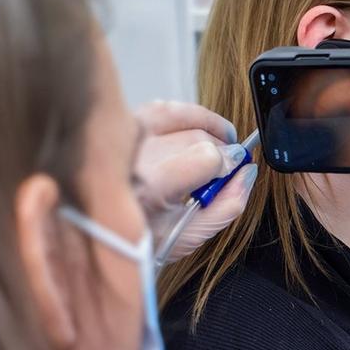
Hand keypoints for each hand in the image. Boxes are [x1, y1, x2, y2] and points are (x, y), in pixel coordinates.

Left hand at [133, 101, 256, 262]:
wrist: (101, 235)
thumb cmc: (142, 240)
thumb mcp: (189, 237)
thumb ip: (227, 205)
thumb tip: (248, 173)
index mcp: (150, 186)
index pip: (205, 156)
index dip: (229, 162)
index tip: (235, 171)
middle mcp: (133, 156)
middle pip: (196, 135)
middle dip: (220, 148)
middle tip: (226, 167)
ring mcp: (121, 138)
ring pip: (178, 113)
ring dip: (204, 124)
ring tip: (218, 139)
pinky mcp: (117, 129)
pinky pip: (158, 108)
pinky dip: (181, 116)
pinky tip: (191, 130)